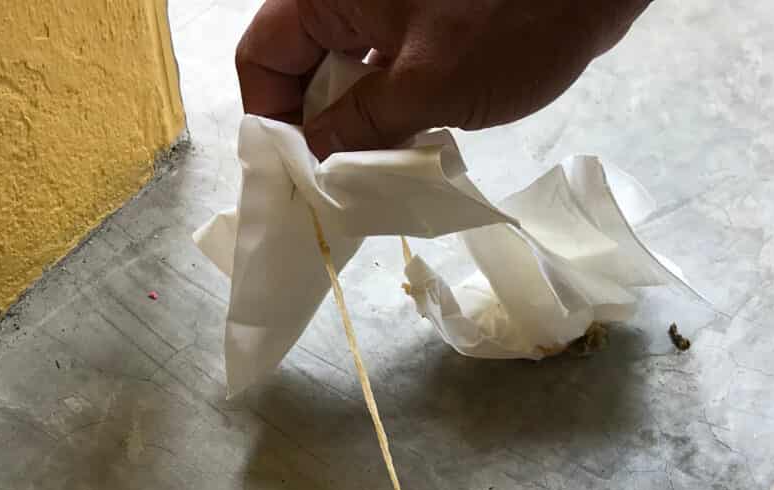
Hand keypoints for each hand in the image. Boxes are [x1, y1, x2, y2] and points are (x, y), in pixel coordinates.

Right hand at [234, 0, 651, 158]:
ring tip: (378, 175)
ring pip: (346, 70)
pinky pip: (385, 65)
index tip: (299, 177)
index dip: (272, 120)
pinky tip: (411, 144)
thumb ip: (358, 128)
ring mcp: (388, 4)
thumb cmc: (511, 23)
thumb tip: (312, 164)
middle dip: (316, 128)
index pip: (262, 57)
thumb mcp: (425, 88)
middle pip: (300, 65)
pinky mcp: (426, 17)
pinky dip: (390, 106)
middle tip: (340, 188)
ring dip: (357, 124)